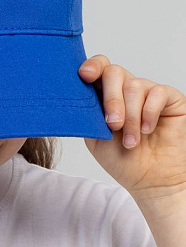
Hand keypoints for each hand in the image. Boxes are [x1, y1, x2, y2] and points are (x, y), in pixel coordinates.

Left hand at [78, 55, 185, 202]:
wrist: (150, 180)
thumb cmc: (122, 159)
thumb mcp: (95, 137)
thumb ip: (87, 114)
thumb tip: (76, 95)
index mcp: (104, 95)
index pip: (97, 69)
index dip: (91, 67)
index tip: (84, 75)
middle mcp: (125, 89)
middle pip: (113, 72)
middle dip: (111, 99)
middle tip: (113, 125)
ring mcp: (147, 91)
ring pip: (133, 86)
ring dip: (130, 116)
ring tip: (131, 140)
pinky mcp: (170, 98)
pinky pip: (157, 93)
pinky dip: (148, 113)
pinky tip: (147, 130)